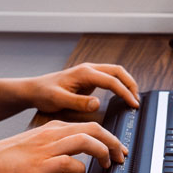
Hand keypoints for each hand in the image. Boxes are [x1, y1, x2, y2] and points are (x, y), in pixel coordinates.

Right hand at [0, 120, 126, 172]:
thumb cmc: (6, 159)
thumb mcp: (36, 145)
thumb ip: (57, 146)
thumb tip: (77, 159)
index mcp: (53, 128)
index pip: (89, 125)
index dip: (109, 137)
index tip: (118, 149)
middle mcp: (53, 135)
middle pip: (94, 129)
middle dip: (114, 142)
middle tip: (121, 156)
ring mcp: (47, 149)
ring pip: (86, 141)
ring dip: (103, 153)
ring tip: (109, 165)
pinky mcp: (41, 166)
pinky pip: (70, 164)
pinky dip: (82, 170)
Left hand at [25, 62, 139, 113]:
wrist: (35, 89)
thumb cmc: (44, 93)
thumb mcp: (59, 100)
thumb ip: (79, 102)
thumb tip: (98, 103)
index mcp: (84, 73)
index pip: (112, 81)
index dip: (125, 93)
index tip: (133, 104)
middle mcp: (89, 69)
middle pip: (118, 71)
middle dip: (131, 84)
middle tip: (137, 100)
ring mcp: (89, 72)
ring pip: (115, 73)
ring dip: (126, 83)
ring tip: (133, 98)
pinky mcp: (89, 78)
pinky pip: (109, 78)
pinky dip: (119, 85)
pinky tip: (122, 95)